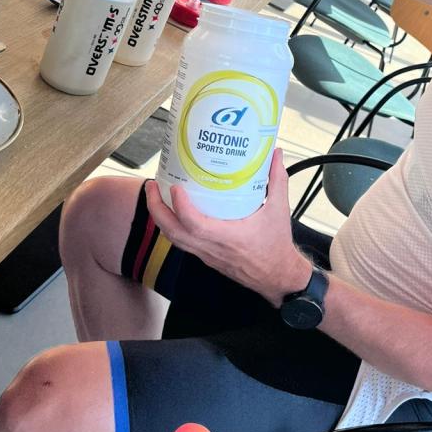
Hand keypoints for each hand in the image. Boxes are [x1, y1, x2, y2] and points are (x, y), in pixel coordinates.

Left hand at [144, 150, 311, 303]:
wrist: (276, 276)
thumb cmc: (276, 246)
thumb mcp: (279, 210)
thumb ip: (277, 180)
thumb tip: (275, 155)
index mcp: (228, 237)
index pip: (195, 225)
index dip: (181, 206)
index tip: (176, 187)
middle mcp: (211, 247)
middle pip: (172, 232)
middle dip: (156, 208)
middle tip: (152, 185)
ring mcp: (206, 254)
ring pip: (172, 238)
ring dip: (159, 217)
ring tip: (156, 194)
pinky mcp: (205, 256)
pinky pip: (180, 241)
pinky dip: (171, 225)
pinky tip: (173, 210)